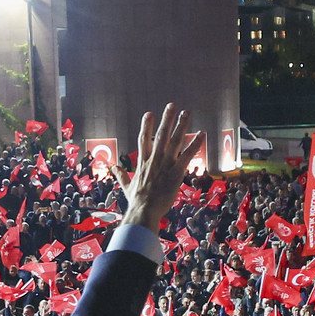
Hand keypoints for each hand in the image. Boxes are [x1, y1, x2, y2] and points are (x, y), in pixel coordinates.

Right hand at [122, 105, 202, 231]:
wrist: (144, 210)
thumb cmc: (136, 201)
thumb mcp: (126, 186)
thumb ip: (121, 175)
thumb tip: (112, 168)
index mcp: (143, 162)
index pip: (144, 139)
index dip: (147, 125)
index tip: (149, 113)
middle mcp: (154, 159)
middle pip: (161, 134)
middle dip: (167, 118)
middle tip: (172, 105)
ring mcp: (165, 164)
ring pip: (175, 140)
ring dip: (181, 125)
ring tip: (186, 112)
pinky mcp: (176, 172)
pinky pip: (187, 155)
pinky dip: (195, 144)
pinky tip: (201, 134)